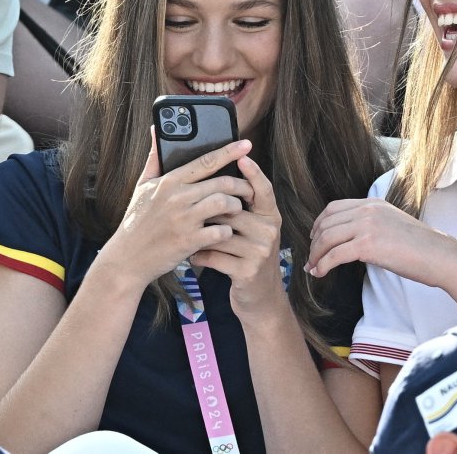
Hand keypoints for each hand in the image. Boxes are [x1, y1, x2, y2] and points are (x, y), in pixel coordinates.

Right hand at [98, 133, 255, 286]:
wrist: (127, 258)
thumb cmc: (137, 221)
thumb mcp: (142, 186)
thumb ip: (154, 158)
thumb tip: (155, 129)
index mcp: (169, 181)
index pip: (205, 161)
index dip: (229, 151)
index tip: (246, 144)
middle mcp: (177, 197)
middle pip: (221, 182)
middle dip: (241, 185)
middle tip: (249, 189)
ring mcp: (183, 219)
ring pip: (223, 203)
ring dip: (236, 206)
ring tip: (237, 209)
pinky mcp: (188, 241)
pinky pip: (219, 231)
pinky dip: (227, 231)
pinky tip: (224, 232)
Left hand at [190, 156, 284, 320]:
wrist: (259, 298)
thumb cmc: (246, 257)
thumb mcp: (252, 231)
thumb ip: (241, 206)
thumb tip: (219, 176)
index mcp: (270, 216)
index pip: (263, 189)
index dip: (253, 173)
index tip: (241, 156)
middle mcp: (269, 231)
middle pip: (233, 208)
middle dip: (208, 211)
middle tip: (188, 211)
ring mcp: (260, 252)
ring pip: (219, 232)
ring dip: (199, 235)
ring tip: (186, 236)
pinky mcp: (247, 271)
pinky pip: (214, 255)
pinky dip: (199, 255)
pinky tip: (192, 256)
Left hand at [307, 198, 456, 288]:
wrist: (440, 256)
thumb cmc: (421, 248)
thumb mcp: (393, 225)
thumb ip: (372, 225)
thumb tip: (352, 240)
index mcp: (373, 203)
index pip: (334, 208)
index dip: (319, 224)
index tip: (314, 239)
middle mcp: (368, 209)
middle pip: (326, 222)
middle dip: (314, 241)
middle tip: (310, 258)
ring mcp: (367, 225)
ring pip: (327, 238)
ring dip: (315, 255)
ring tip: (312, 268)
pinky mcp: (368, 244)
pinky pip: (334, 254)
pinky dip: (323, 264)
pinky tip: (320, 273)